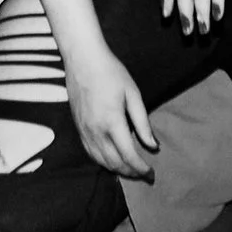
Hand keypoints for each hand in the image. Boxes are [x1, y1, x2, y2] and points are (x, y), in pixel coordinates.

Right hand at [64, 44, 159, 181]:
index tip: (152, 173)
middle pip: (114, 163)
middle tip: (144, 174)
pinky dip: (102, 161)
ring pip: (100, 161)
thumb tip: (153, 146)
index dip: (141, 168)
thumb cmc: (111, 72)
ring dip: (117, 169)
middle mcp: (96, 131)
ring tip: (131, 169)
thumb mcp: (133, 94)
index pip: (129, 156)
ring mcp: (84, 130)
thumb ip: (142, 123)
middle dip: (131, 172)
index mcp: (112, 122)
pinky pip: (90, 152)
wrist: (82, 58)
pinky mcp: (77, 127)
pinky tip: (112, 159)